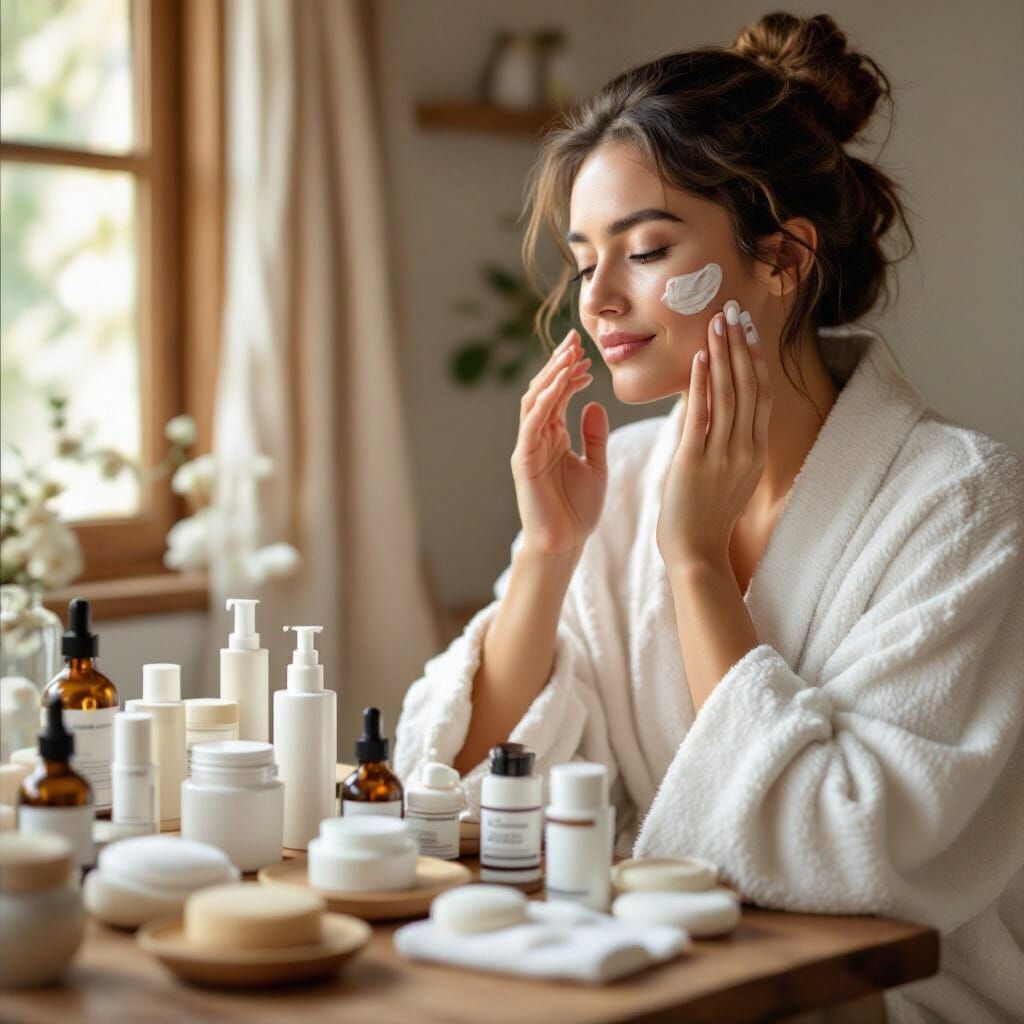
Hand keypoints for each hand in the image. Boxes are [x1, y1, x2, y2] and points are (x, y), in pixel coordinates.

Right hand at [511, 329, 609, 556]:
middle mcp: (537, 437)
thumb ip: (595, 435)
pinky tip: (560, 385)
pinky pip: (532, 425)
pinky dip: (545, 403)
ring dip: (551, 376)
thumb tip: (594, 403)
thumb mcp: (596, 466)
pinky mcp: (523, 461)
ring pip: (535, 402)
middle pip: (543, 390)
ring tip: (569, 356)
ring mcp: (528, 448)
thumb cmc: (578, 510)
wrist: (564, 544)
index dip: (570, 371)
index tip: (587, 352)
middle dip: (558, 364)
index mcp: (553, 437)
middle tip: (575, 340)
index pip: (558, 394)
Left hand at [656, 300, 773, 573]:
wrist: (697, 555)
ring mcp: (724, 456)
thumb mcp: (727, 478)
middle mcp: (746, 450)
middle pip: (748, 386)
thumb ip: (725, 444)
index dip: (754, 359)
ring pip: (729, 395)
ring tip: (716, 323)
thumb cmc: (706, 518)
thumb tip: (713, 411)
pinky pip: (702, 415)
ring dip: (722, 355)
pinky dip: (700, 384)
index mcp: (755, 452)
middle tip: (733, 310)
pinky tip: (697, 358)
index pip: (760, 395)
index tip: (748, 329)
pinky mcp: (697, 463)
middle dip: (740, 345)